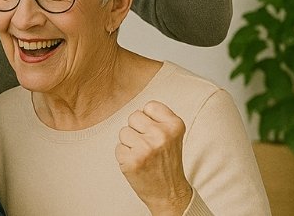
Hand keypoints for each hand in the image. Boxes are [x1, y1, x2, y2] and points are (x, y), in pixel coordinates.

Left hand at [116, 100, 193, 214]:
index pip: (149, 106)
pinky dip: (124, 156)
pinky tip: (137, 164)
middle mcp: (162, 134)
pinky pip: (118, 147)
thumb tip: (130, 100)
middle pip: (133, 116)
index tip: (156, 133)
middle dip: (137, 130)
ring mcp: (146, 148)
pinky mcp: (132, 160)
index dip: (148, 119)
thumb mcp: (172, 135)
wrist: (170, 193)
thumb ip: (157, 118)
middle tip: (149, 146)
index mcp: (175, 125)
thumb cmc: (167, 160)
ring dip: (130, 144)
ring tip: (144, 156)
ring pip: (123, 132)